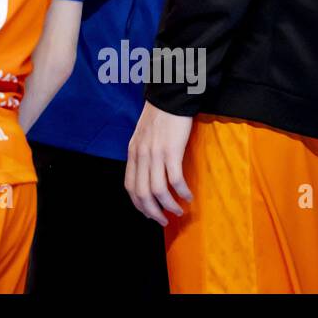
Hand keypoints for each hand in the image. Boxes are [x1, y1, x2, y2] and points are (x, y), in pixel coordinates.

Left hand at [126, 103, 193, 225]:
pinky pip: (174, 179)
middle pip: (142, 193)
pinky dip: (181, 192)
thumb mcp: (143, 136)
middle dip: (153, 212)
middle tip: (164, 221)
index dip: (139, 204)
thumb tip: (148, 174)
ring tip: (179, 211)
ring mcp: (155, 153)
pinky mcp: (171, 150)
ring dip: (168, 206)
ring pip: (157, 190)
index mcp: (133, 153)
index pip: (130, 186)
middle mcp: (141, 155)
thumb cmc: (160, 117)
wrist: (170, 97)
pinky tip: (188, 196)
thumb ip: (143, 154)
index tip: (149, 213)